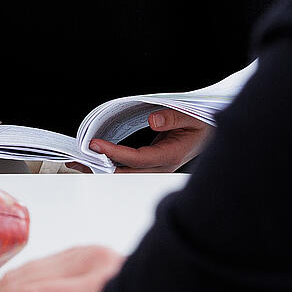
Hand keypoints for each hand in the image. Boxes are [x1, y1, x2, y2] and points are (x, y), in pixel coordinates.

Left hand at [86, 110, 210, 172]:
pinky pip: (128, 169)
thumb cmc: (202, 125)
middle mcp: (162, 166)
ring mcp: (156, 168)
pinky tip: (95, 161)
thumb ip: (173, 117)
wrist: (212, 135)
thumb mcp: (192, 116)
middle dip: (102, 168)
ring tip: (79, 163)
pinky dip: (111, 166)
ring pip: (126, 175)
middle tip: (79, 159)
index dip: (115, 154)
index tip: (96, 145)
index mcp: (171, 156)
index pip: (138, 159)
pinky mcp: (151, 165)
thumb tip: (154, 120)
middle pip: (127, 174)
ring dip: (103, 170)